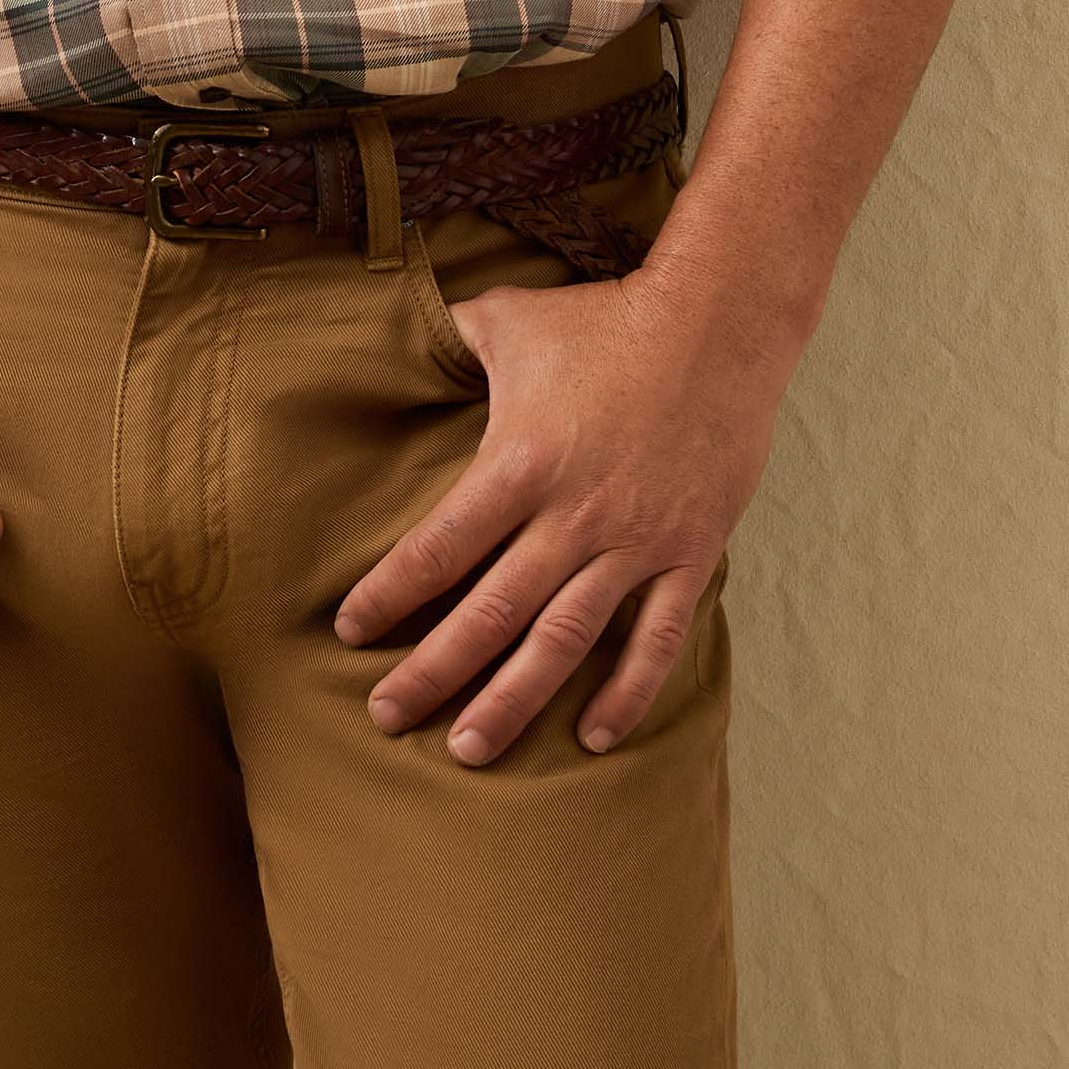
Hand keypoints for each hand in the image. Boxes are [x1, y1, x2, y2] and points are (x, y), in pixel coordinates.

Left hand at [330, 260, 786, 762]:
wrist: (721, 322)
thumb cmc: (606, 320)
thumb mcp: (512, 317)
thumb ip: (453, 338)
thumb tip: (402, 337)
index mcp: (521, 462)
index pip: (440, 546)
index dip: (390, 593)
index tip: (348, 630)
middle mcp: (573, 514)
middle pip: (490, 612)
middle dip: (432, 672)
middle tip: (385, 716)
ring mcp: (635, 541)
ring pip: (563, 641)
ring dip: (513, 700)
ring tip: (467, 750)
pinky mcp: (689, 552)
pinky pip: (656, 638)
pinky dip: (627, 693)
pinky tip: (592, 737)